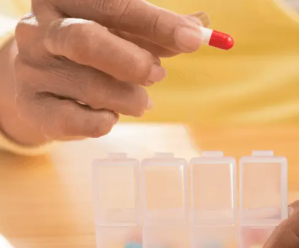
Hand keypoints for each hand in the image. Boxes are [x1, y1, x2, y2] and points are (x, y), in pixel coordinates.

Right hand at [7, 0, 207, 145]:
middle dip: (134, 63)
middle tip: (159, 76)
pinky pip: (77, 121)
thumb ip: (159, 30)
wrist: (39, 81)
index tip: (194, 39)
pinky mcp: (34, 107)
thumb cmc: (91, 51)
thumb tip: (202, 25)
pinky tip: (110, 116)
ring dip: (129, 99)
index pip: (114, 4)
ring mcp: (32, 70)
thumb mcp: (123, 32)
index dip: (158, 23)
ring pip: (89, 87)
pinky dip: (105, 122)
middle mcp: (40, 30)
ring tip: (141, 101)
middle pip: (86, 40)